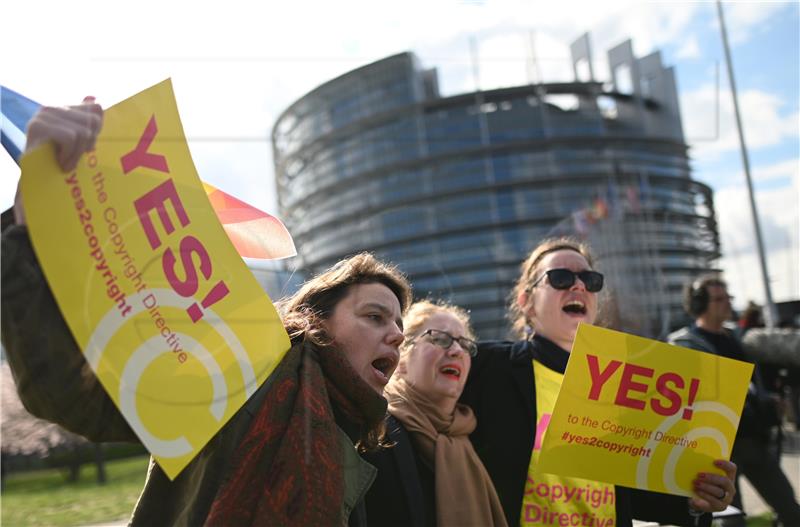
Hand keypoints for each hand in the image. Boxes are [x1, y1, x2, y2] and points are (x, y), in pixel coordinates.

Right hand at [13, 97, 102, 224]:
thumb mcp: (78, 144)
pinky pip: (71, 137)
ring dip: (78, 153)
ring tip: (67, 163)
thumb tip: (94, 98)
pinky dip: (70, 154)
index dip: (98, 130)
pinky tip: (62, 163)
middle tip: (75, 157)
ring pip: (83, 131)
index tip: (89, 146)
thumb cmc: (58, 164)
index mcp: (64, 109)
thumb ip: (86, 123)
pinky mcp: (38, 127)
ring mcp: (43, 116)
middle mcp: (52, 108)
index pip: (96, 109)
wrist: (36, 184)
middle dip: (89, 144)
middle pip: (93, 121)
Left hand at [690, 459, 736, 512]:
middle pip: (725, 481)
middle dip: (712, 477)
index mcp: (728, 477)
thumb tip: (691, 461)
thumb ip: (703, 469)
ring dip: (706, 487)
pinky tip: (696, 493)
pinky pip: (714, 502)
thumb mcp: (705, 477)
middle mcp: (730, 488)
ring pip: (719, 492)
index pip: (732, 469)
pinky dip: (704, 496)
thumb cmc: (704, 484)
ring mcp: (726, 498)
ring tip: (695, 483)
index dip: (725, 464)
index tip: (714, 462)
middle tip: (699, 475)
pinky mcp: (720, 506)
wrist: (701, 501)